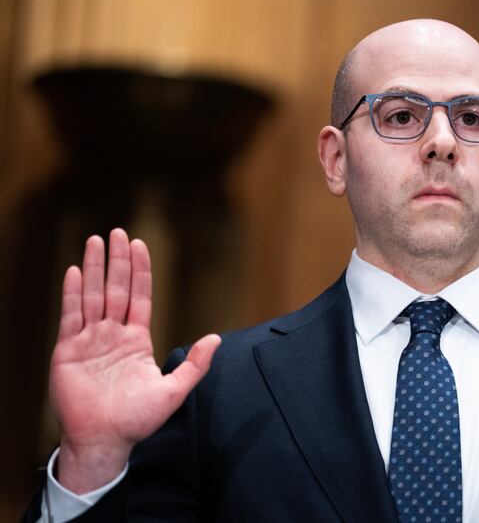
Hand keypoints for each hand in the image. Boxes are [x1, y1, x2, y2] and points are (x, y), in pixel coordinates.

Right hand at [50, 228, 220, 492]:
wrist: (105, 440)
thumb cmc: (138, 419)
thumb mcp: (174, 391)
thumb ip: (195, 365)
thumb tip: (216, 338)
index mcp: (137, 341)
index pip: (140, 297)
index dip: (139, 271)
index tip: (140, 245)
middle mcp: (113, 335)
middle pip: (115, 289)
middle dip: (117, 261)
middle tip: (118, 232)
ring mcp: (90, 340)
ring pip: (93, 296)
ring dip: (94, 268)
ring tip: (95, 240)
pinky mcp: (68, 350)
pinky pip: (71, 315)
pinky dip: (72, 293)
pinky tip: (74, 270)